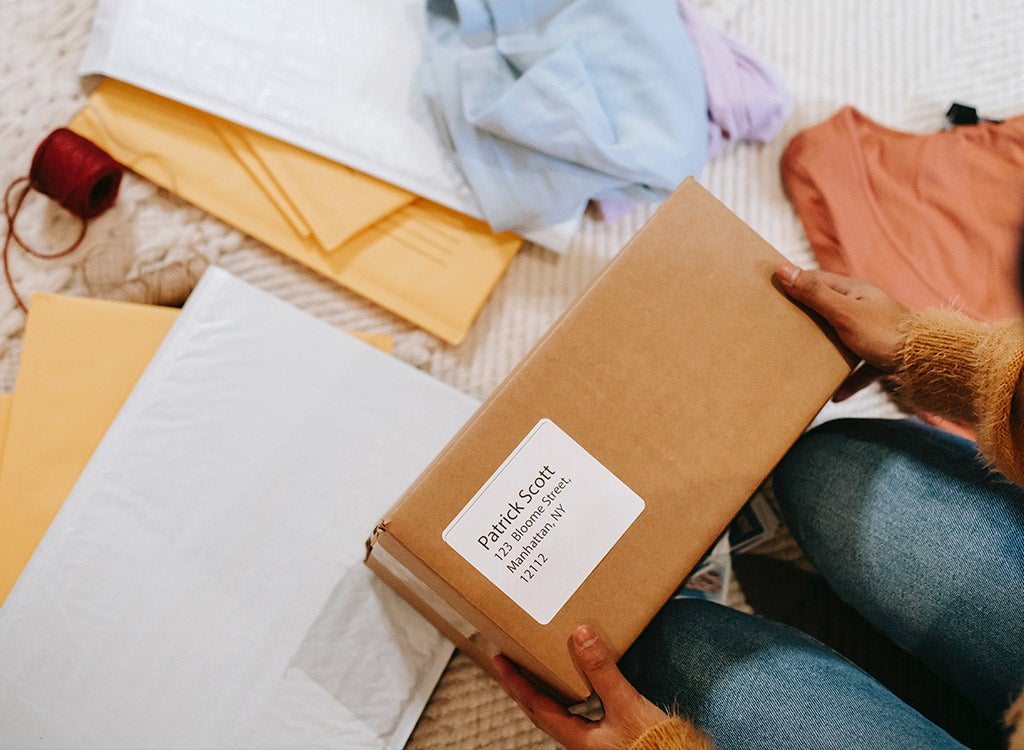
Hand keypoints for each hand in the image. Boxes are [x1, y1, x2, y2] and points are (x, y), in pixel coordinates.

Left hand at [493, 625, 667, 749]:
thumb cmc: (651, 744)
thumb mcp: (626, 704)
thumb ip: (603, 671)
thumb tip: (580, 634)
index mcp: (575, 737)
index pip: (534, 704)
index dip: (515, 682)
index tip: (499, 660)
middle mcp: (578, 741)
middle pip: (538, 711)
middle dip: (520, 686)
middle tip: (506, 663)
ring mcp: (590, 742)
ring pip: (554, 714)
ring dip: (539, 692)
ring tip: (532, 671)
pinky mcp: (604, 739)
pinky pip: (572, 715)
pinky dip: (563, 697)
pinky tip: (572, 687)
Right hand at [775, 263, 910, 400]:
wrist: (927, 360)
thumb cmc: (884, 332)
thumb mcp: (843, 312)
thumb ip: (814, 294)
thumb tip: (784, 270)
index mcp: (854, 291)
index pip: (817, 280)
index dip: (795, 282)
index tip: (772, 288)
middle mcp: (864, 307)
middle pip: (828, 308)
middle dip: (806, 315)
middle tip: (781, 323)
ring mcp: (873, 332)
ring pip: (842, 337)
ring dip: (824, 347)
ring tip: (803, 356)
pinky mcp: (882, 355)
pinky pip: (859, 367)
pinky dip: (847, 379)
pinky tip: (835, 395)